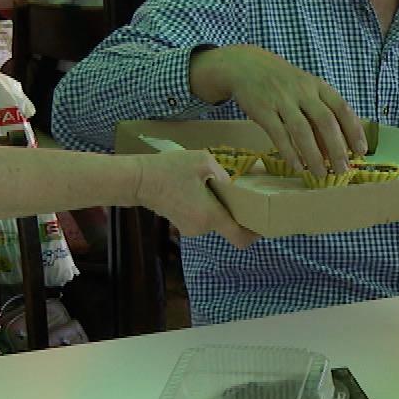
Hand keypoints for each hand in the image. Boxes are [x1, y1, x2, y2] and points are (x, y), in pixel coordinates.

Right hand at [130, 151, 257, 247]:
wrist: (137, 180)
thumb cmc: (169, 169)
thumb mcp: (202, 161)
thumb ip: (224, 172)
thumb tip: (235, 182)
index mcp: (211, 216)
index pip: (240, 238)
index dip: (254, 234)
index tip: (260, 222)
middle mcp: (202, 228)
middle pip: (228, 225)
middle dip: (235, 211)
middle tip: (238, 191)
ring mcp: (190, 229)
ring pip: (215, 221)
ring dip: (218, 207)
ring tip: (213, 186)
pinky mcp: (181, 224)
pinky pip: (202, 218)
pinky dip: (206, 207)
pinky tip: (199, 189)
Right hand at [189, 45, 367, 175]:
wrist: (246, 65)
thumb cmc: (283, 82)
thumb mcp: (306, 88)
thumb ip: (320, 111)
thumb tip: (336, 146)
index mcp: (318, 86)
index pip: (342, 108)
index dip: (354, 131)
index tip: (360, 152)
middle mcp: (303, 91)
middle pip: (325, 122)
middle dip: (337, 149)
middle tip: (342, 170)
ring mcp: (282, 100)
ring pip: (302, 131)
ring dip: (314, 156)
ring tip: (321, 174)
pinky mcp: (263, 109)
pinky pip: (278, 134)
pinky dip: (289, 152)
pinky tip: (297, 167)